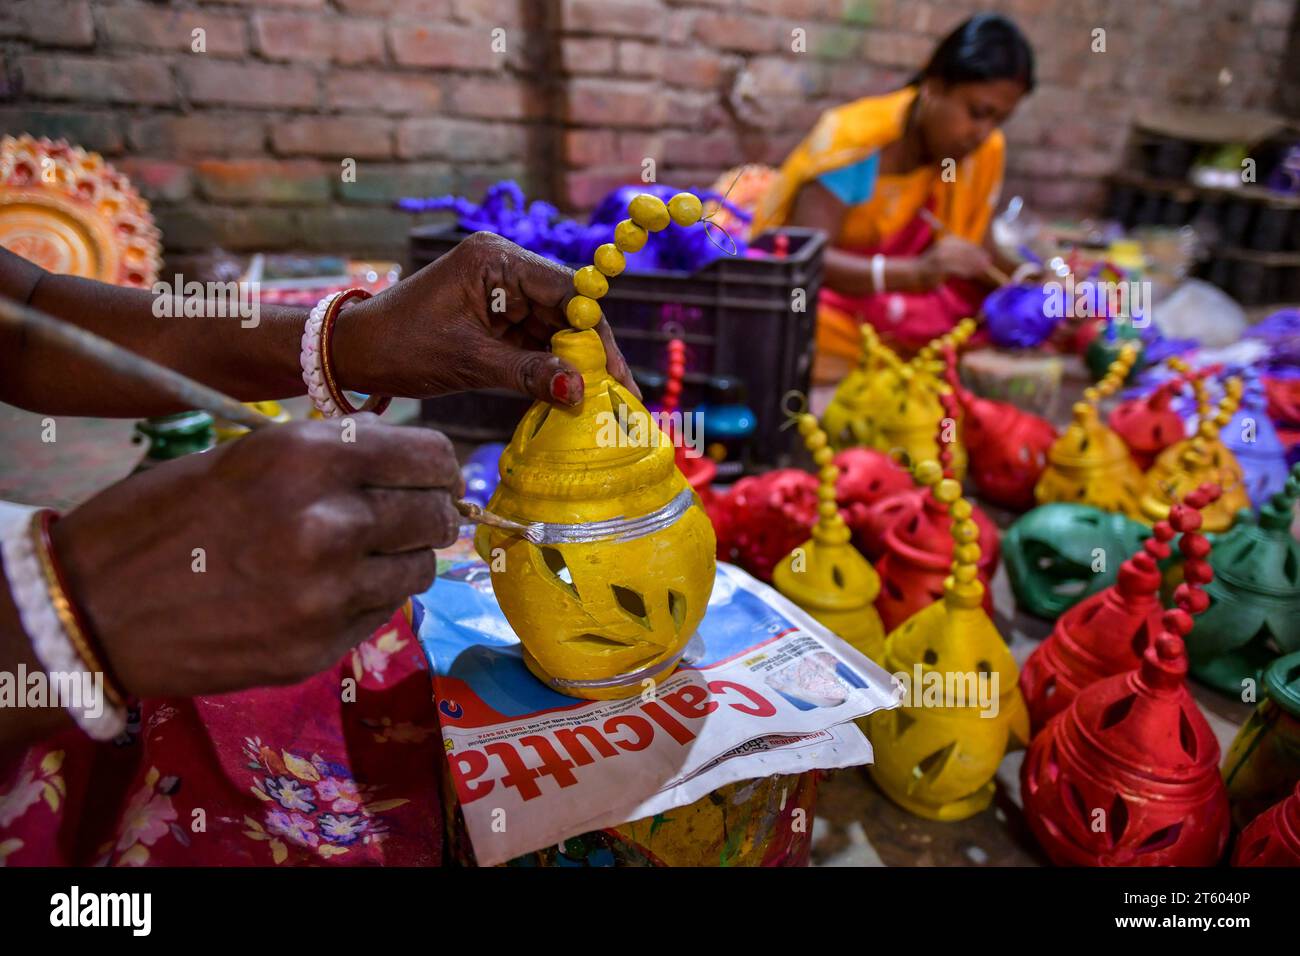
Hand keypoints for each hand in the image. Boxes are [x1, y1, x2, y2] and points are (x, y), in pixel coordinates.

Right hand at [50, 416, 460, 697]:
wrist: (93, 608)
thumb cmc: (164, 517)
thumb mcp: (250, 455)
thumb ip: (333, 456)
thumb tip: (406, 462)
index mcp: (309, 456)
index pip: (429, 457)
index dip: (435, 467)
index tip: (429, 476)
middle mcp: (331, 522)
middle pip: (436, 514)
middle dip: (428, 512)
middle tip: (406, 516)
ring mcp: (330, 592)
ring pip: (422, 568)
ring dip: (404, 558)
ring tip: (362, 554)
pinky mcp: (321, 646)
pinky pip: (385, 611)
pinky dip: (372, 597)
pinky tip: (328, 590)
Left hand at [334, 231, 639, 407]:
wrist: (353, 352)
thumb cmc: (400, 347)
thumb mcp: (468, 362)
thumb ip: (528, 374)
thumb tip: (581, 392)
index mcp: (495, 261)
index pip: (566, 291)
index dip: (595, 334)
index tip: (616, 374)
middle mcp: (503, 267)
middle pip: (566, 309)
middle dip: (590, 352)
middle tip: (619, 395)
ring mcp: (500, 291)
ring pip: (554, 327)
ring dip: (573, 363)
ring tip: (600, 401)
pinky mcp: (495, 315)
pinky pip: (534, 338)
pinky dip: (550, 365)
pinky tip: (570, 392)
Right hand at [919, 236, 993, 286]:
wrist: (912, 273)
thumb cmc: (929, 266)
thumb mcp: (943, 255)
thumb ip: (956, 254)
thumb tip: (975, 257)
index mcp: (946, 242)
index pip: (966, 245)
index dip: (977, 251)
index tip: (987, 256)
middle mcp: (945, 247)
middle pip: (967, 251)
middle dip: (979, 257)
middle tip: (988, 262)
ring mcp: (943, 257)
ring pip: (964, 260)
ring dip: (975, 265)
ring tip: (984, 268)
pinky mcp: (941, 268)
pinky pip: (958, 270)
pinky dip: (966, 272)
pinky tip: (972, 275)